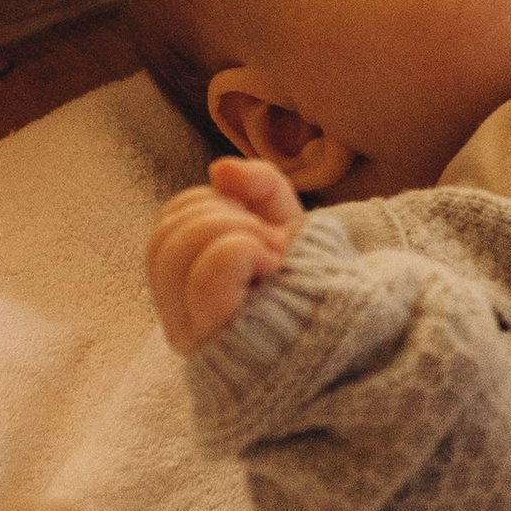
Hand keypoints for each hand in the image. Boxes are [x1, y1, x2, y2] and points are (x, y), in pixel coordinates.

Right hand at [147, 157, 307, 354]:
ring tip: (272, 254)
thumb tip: (219, 170)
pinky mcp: (216, 341)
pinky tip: (272, 266)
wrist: (346, 326)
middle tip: (269, 239)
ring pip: (173, 252)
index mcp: (184, 284)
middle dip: (222, 216)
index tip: (255, 224)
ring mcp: (192, 331)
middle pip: (164, 236)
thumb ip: (257, 183)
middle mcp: (178, 313)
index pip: (168, 224)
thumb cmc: (308, 279)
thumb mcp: (284, 218)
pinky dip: (241, 249)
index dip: (212, 205)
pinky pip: (205, 277)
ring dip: (233, 230)